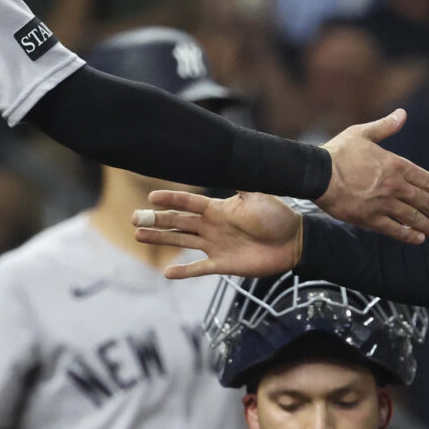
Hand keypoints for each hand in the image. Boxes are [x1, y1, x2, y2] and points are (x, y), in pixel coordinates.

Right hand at [134, 189, 302, 277]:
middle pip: (178, 222)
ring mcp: (215, 246)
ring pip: (182, 241)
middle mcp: (212, 226)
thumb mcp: (258, 194)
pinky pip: (199, 268)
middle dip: (156, 220)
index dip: (171, 199)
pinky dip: (184, 271)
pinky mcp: (223, 264)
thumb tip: (231, 155)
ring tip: (139, 235)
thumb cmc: (278, 216)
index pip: (189, 202)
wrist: (294, 242)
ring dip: (161, 239)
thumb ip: (242, 179)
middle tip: (134, 218)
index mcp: (218, 208)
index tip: (151, 197)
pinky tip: (167, 272)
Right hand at [316, 110, 428, 241]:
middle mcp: (394, 185)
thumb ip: (385, 126)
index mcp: (396, 165)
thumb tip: (402, 114)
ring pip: (413, 218)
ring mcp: (383, 204)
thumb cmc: (338, 152)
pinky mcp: (370, 219)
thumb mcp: (362, 133)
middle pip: (424, 201)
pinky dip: (408, 235)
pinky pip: (394, 230)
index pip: (427, 180)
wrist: (317, 174)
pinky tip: (419, 239)